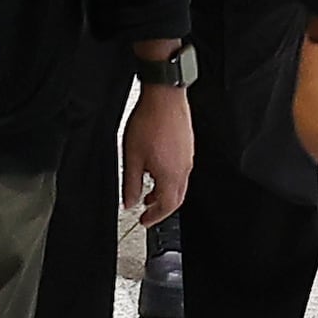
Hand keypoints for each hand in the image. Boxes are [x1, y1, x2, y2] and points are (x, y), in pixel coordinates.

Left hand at [120, 82, 193, 226]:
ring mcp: (188, 156)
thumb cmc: (149, 122)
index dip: (154, 217)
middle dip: (161, 209)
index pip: (166, 206)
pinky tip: (156, 169)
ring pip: (179, 184)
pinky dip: (169, 178)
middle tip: (148, 212)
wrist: (164, 96)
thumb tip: (129, 202)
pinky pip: (181, 170)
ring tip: (149, 192)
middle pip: (177, 198)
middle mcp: (183, 168)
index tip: (144, 221)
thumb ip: (131, 184)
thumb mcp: (132, 157)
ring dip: (164, 193)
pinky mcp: (188, 145)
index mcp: (171, 175)